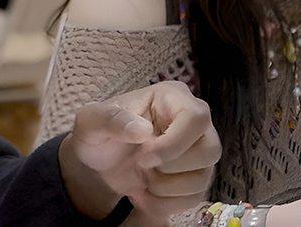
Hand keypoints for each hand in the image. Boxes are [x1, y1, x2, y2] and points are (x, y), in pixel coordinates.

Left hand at [58, 81, 220, 224]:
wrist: (98, 159)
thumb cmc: (98, 131)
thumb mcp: (91, 121)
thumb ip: (110, 120)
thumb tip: (142, 130)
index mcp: (172, 97)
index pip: (196, 118)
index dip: (173, 143)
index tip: (143, 156)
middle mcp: (193, 122)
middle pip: (209, 151)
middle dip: (170, 168)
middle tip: (140, 165)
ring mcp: (198, 151)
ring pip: (203, 179)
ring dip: (165, 188)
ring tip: (141, 179)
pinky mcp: (195, 177)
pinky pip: (194, 198)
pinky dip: (165, 204)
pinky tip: (143, 195)